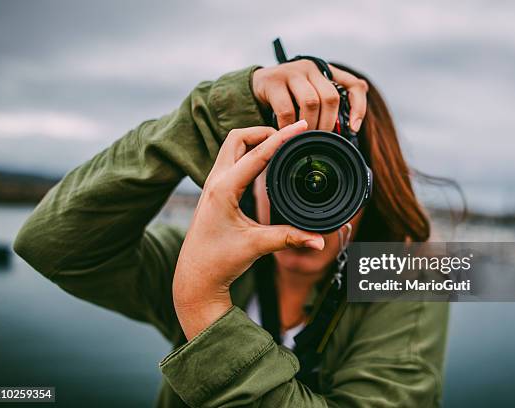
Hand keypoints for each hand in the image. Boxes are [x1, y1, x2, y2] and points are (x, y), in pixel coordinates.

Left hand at [173, 120, 323, 339]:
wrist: (195, 277)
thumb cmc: (218, 261)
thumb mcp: (257, 246)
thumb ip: (290, 238)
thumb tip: (320, 240)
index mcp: (224, 189)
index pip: (258, 153)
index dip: (282, 137)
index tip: (301, 125)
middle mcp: (215, 181)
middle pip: (238, 137)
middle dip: (264, 131)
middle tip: (289, 134)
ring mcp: (212, 185)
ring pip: (232, 146)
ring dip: (254, 139)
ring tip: (280, 143)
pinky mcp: (214, 191)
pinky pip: (231, 160)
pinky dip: (249, 152)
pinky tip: (264, 161)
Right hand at [252, 60, 368, 131]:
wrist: (258, 85)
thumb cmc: (290, 95)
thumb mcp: (311, 96)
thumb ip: (329, 106)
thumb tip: (352, 126)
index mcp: (325, 72)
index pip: (353, 85)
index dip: (358, 107)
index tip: (354, 128)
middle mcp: (311, 68)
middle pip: (330, 97)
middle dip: (328, 123)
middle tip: (321, 139)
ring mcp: (292, 72)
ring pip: (310, 102)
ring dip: (310, 125)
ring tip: (305, 138)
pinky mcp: (273, 81)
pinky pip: (287, 109)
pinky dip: (289, 126)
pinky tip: (288, 133)